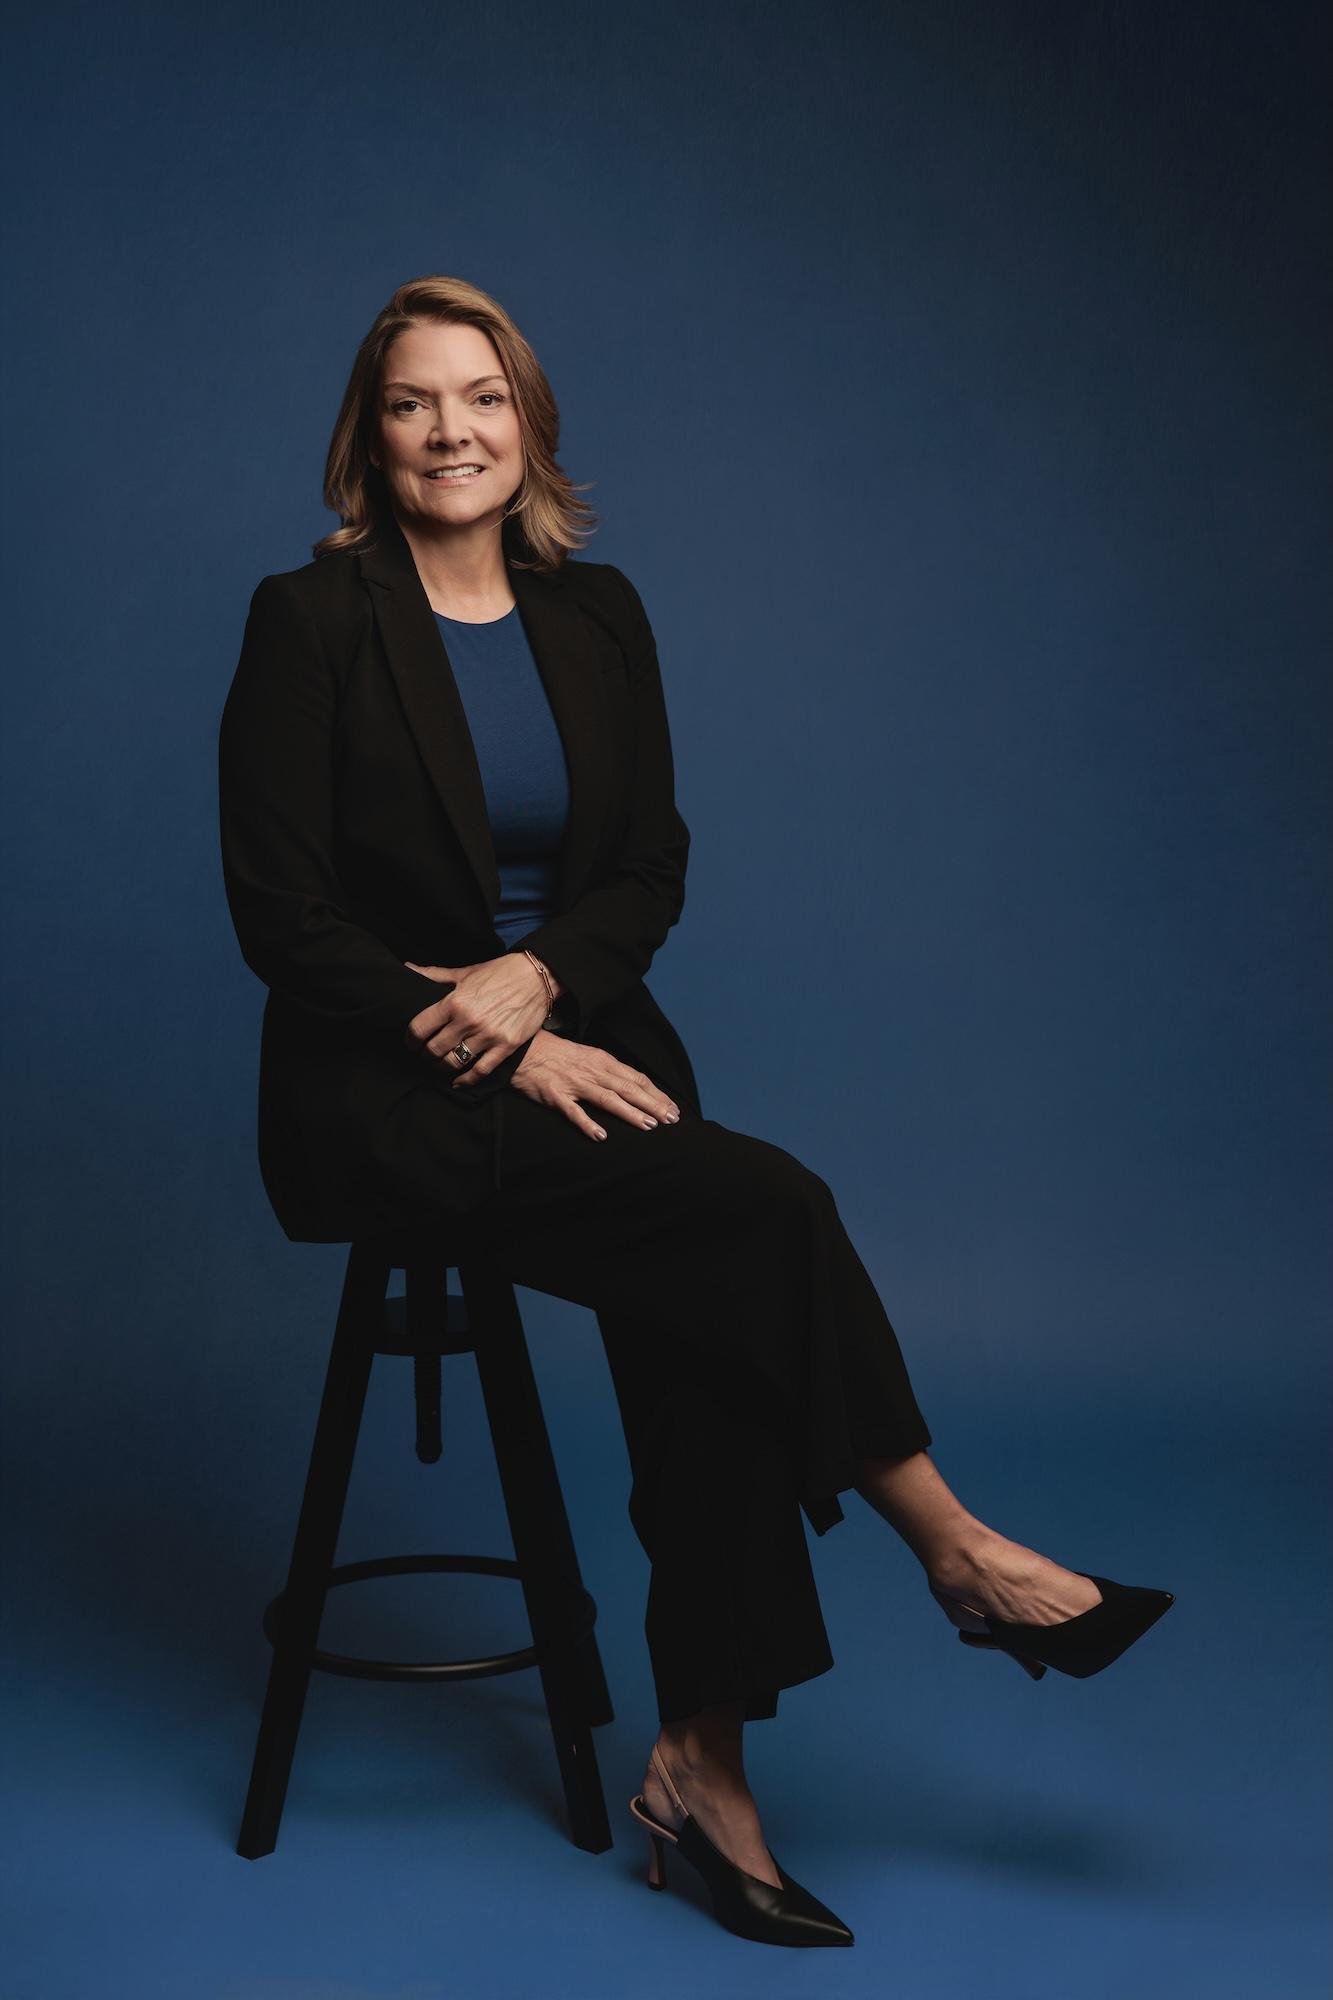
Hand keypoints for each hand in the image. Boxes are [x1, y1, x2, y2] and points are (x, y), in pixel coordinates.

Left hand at [403, 956, 549, 1085]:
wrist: (536, 976)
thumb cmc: (499, 972)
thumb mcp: (464, 972)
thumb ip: (434, 975)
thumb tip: (407, 968)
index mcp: (454, 1001)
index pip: (419, 1028)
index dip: (410, 1040)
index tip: (410, 1043)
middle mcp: (469, 1021)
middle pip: (434, 1049)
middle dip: (425, 1055)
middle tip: (425, 1055)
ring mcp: (488, 1036)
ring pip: (453, 1062)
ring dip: (441, 1067)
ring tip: (440, 1065)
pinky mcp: (506, 1046)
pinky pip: (480, 1071)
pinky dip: (466, 1080)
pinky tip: (458, 1081)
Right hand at [509, 1030, 680, 1139]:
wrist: (524, 1050)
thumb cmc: (559, 1055)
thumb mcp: (589, 1057)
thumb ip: (610, 1071)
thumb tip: (634, 1086)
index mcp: (603, 1061)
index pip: (637, 1079)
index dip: (657, 1094)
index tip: (673, 1108)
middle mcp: (593, 1071)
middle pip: (628, 1089)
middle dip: (653, 1105)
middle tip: (671, 1120)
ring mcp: (574, 1083)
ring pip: (608, 1099)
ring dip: (629, 1113)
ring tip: (648, 1125)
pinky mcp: (555, 1095)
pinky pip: (573, 1112)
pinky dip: (587, 1123)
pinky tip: (601, 1135)